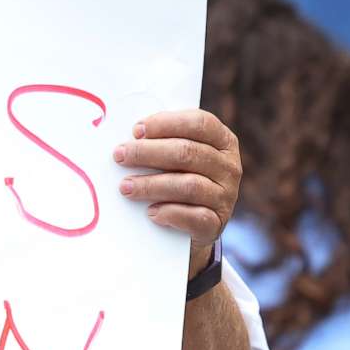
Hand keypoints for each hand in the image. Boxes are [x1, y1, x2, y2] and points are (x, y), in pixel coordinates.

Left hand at [115, 109, 242, 277]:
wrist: (192, 226)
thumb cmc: (179, 179)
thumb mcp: (179, 157)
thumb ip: (164, 142)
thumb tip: (132, 137)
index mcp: (223, 141)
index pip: (199, 123)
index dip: (167, 124)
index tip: (137, 131)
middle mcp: (229, 167)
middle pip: (188, 153)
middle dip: (148, 152)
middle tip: (120, 156)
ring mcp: (226, 196)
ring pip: (189, 185)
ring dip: (152, 185)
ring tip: (126, 187)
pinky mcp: (217, 224)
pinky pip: (194, 217)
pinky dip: (170, 213)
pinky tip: (151, 212)